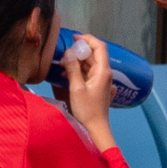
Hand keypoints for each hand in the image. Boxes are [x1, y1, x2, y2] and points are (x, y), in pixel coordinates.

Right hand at [59, 31, 115, 145]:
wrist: (95, 129)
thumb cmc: (87, 110)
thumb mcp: (77, 88)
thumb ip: (72, 69)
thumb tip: (69, 52)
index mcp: (103, 71)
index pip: (99, 47)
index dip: (87, 39)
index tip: (74, 38)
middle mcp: (104, 73)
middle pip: (93, 55)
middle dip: (78, 52)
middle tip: (63, 57)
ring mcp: (101, 80)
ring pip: (89, 64)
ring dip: (76, 62)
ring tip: (62, 66)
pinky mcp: (97, 87)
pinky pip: (88, 73)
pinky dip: (78, 70)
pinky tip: (67, 74)